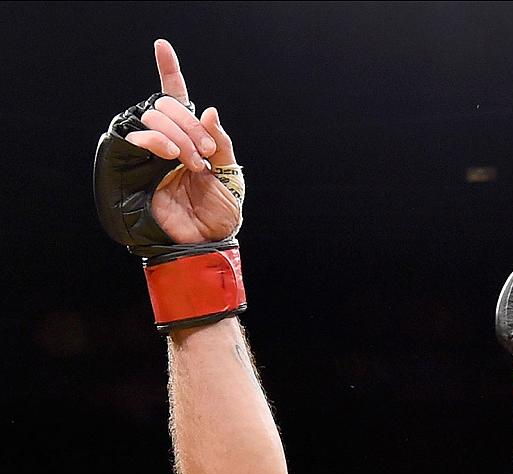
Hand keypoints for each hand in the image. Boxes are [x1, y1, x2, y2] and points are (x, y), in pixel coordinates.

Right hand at [124, 39, 240, 243]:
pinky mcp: (136, 169)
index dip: (168, 71)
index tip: (161, 46)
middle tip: (205, 153)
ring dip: (177, 134)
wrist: (206, 242)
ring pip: (153, 118)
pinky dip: (156, 139)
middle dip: (189, 124)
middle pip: (166, 106)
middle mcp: (168, 142)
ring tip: (194, 162)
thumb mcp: (231, 175)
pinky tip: (171, 155)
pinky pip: (136, 139)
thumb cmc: (220, 214)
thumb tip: (209, 111)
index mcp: (191, 139)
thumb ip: (222, 142)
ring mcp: (151, 155)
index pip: (177, 99)